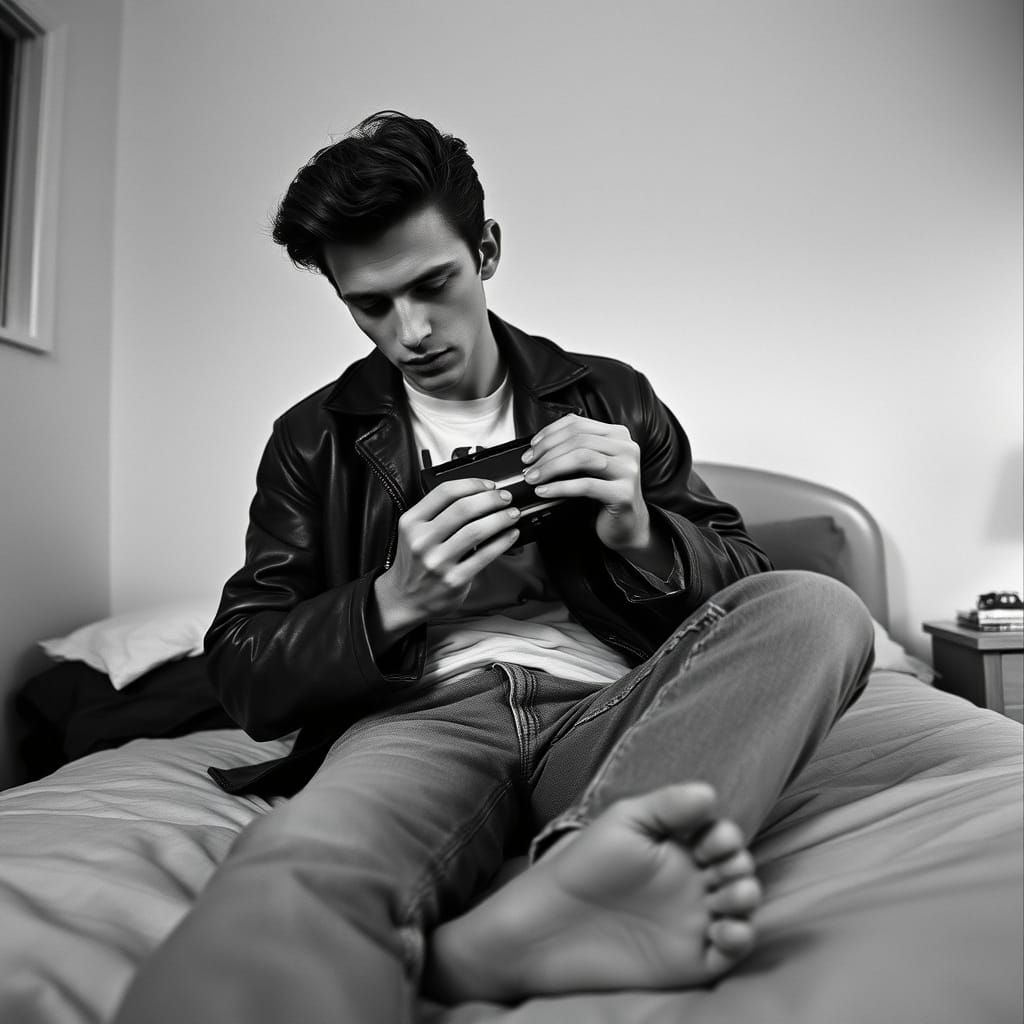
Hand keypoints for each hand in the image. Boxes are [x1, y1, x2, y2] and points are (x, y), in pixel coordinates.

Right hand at [372, 478, 521, 639]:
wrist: (405, 598)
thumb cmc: (415, 563)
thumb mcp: (414, 532)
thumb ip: (437, 513)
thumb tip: (479, 495)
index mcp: (411, 522)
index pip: (445, 492)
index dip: (473, 484)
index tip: (489, 485)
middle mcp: (422, 541)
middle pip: (463, 508)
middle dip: (491, 499)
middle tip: (505, 498)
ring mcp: (438, 561)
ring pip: (477, 530)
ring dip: (501, 518)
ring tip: (511, 514)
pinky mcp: (454, 579)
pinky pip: (485, 555)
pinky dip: (503, 541)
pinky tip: (510, 534)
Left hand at [522, 414, 650, 552]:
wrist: (626, 525)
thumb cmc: (605, 494)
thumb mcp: (590, 466)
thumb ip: (574, 450)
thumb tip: (539, 446)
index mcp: (617, 435)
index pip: (577, 424)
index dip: (549, 434)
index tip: (532, 448)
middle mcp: (626, 448)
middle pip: (578, 440)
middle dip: (547, 452)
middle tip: (529, 466)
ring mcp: (627, 470)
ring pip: (582, 458)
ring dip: (551, 467)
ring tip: (534, 478)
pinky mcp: (624, 493)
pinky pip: (586, 485)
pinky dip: (560, 487)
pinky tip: (545, 491)